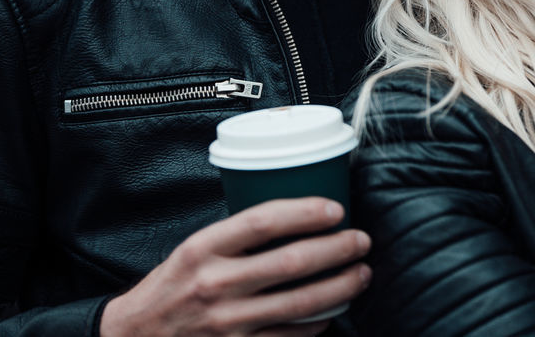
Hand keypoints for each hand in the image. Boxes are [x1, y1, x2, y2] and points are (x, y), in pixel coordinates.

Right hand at [100, 197, 369, 336]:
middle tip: (361, 241)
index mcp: (203, 249)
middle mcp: (214, 284)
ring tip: (361, 273)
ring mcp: (226, 323)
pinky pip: (291, 336)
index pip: (262, 221)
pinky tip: (332, 311)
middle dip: (337, 250)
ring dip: (340, 287)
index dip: (305, 212)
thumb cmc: (173, 287)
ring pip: (300, 303)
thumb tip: (299, 217)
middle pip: (292, 262)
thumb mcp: (194, 250)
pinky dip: (318, 323)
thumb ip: (237, 237)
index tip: (336, 209)